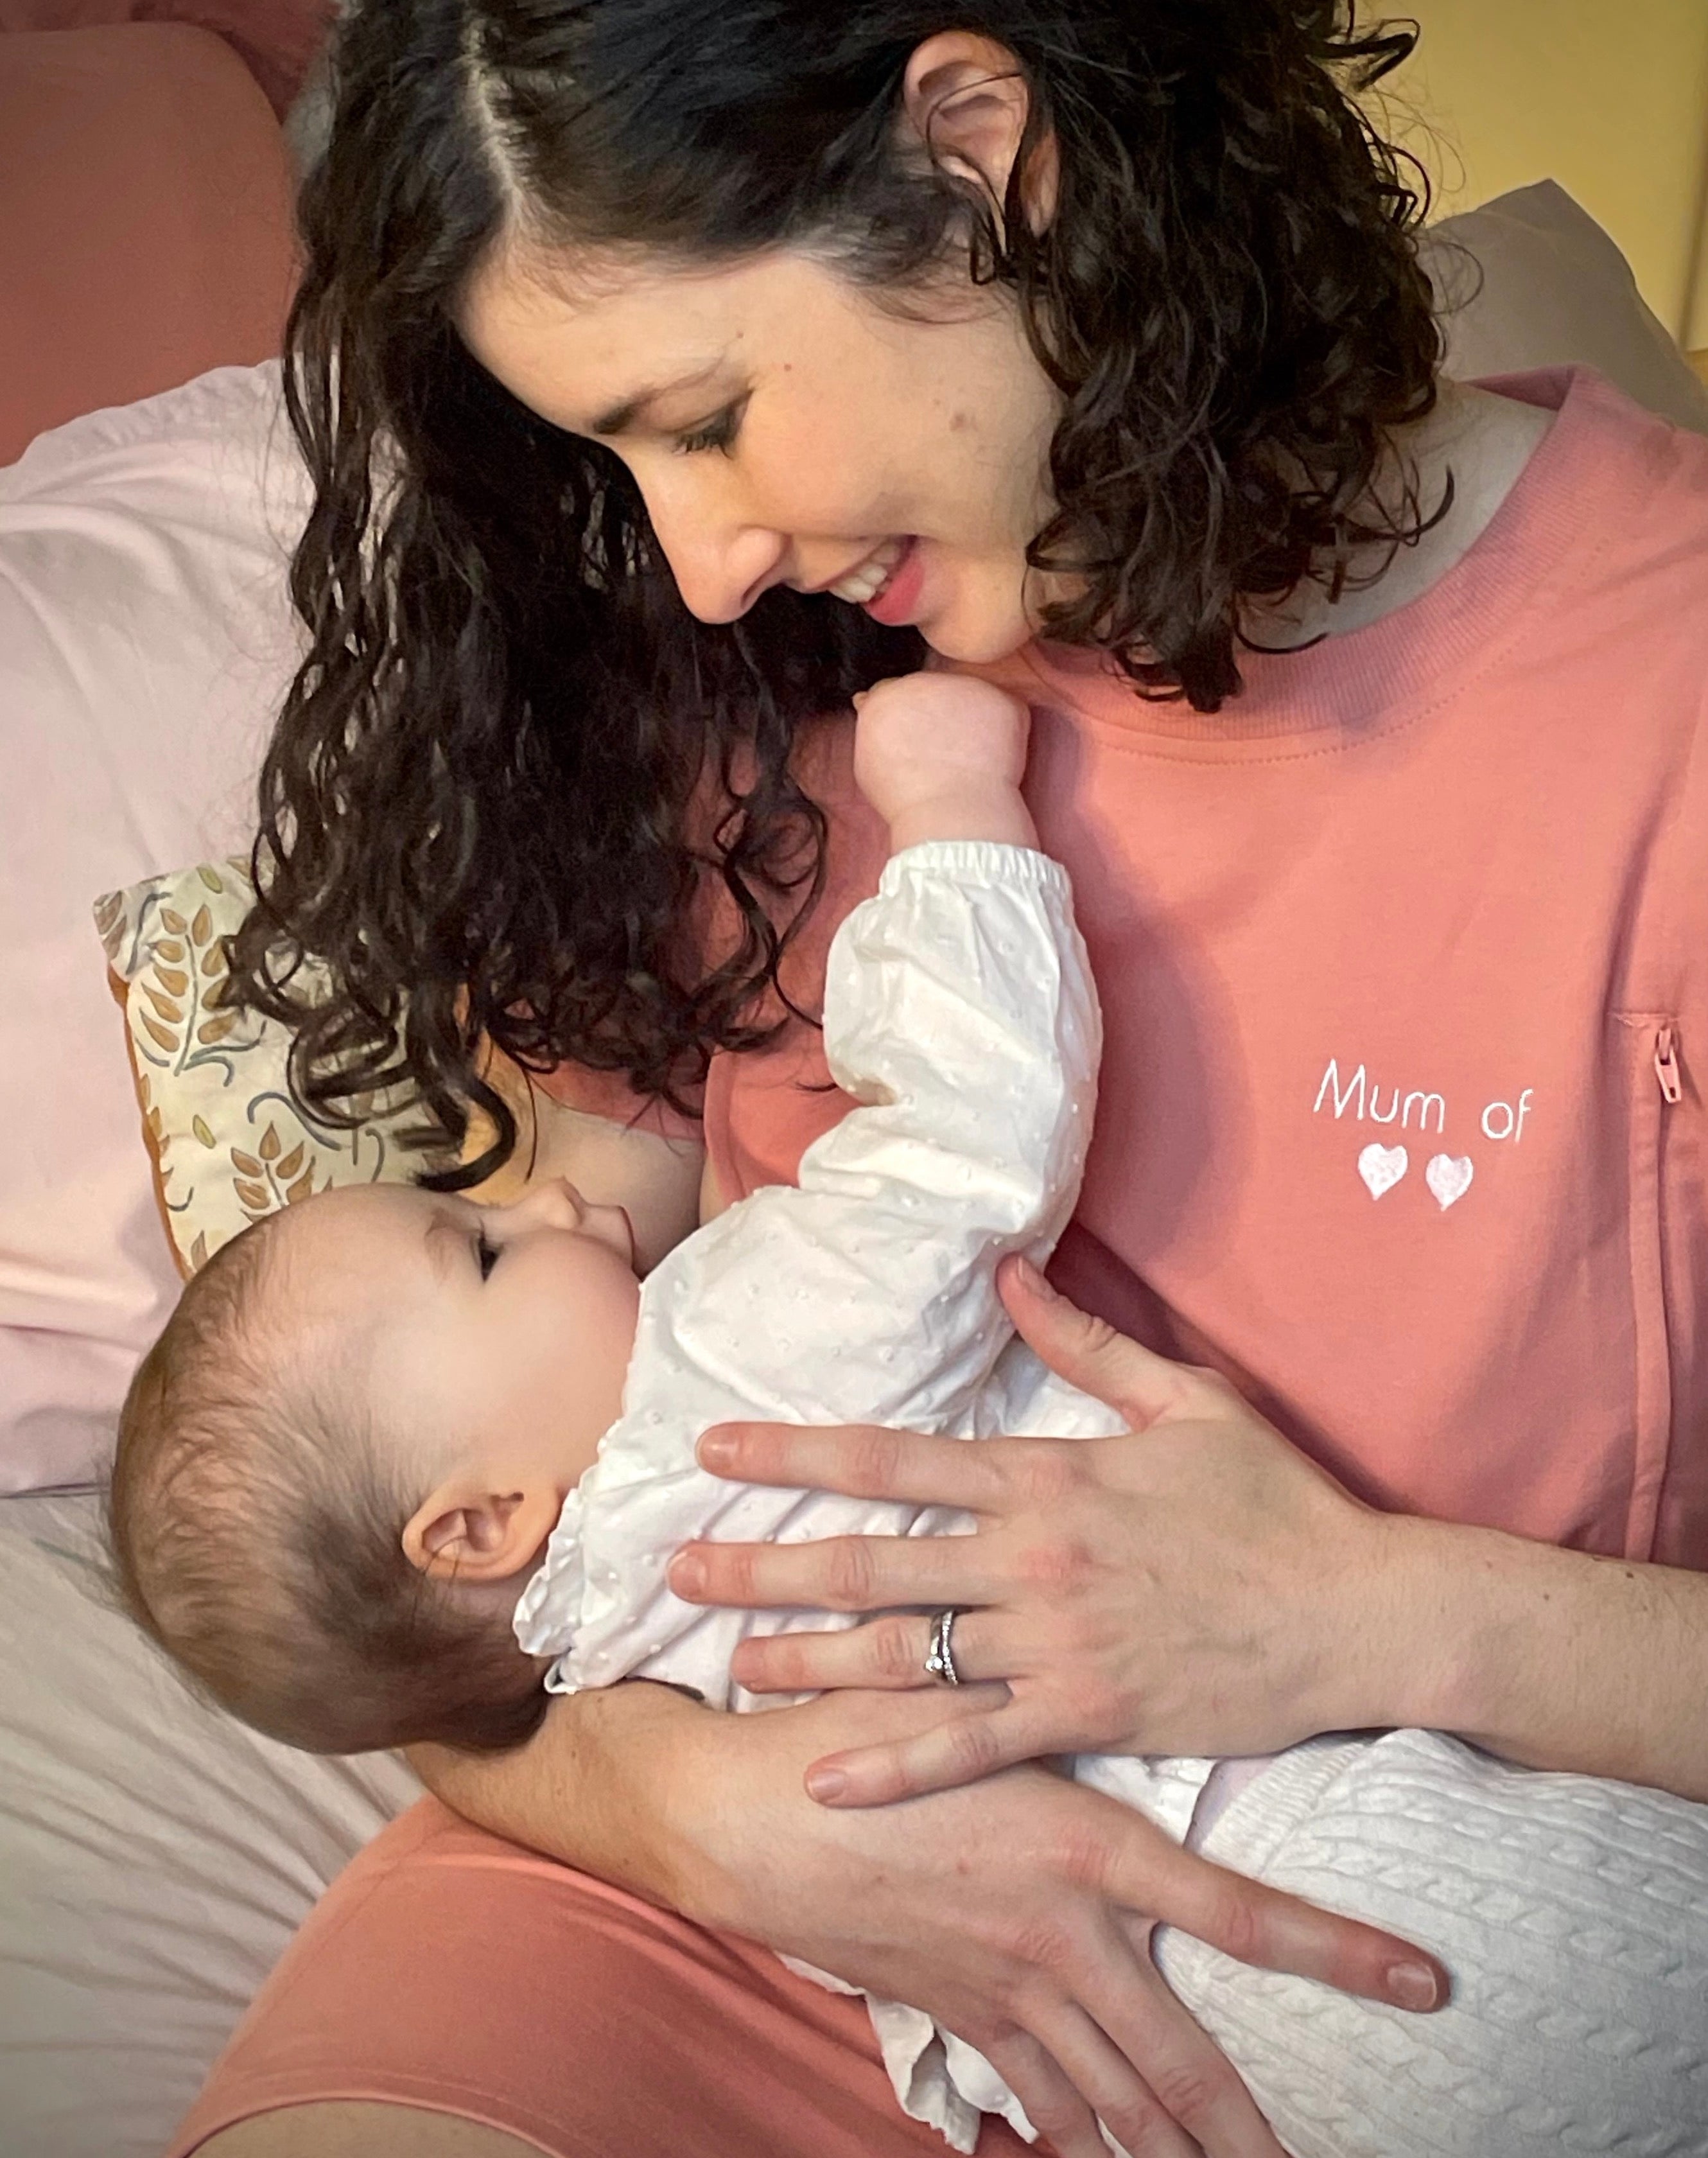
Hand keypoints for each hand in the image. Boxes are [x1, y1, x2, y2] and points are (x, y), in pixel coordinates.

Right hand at [666, 1685, 1444, 2157]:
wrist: (741, 1814)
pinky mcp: (953, 2010)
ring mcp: (1005, 1987)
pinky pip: (1027, 2089)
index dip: (1336, 1951)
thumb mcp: (972, 1695)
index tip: (1422, 1982)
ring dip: (1168, 2149)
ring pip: (1108, 2093)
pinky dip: (1067, 2129)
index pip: (1238, 1912)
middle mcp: (1061, 1934)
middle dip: (1246, 2127)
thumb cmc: (859, 1730)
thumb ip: (1057, 1689)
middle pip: (1178, 2054)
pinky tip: (1091, 2153)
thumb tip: (1142, 1655)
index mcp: (1086, 1846)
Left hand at [672, 1259, 1409, 1805]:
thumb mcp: (1186, 1400)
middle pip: (871, 1558)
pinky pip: (971, 1744)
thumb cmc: (1274, 1502)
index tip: (712, 1448)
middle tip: (676, 1571)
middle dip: (765, 1562)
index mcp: (1048, 1474)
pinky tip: (823, 1778)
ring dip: (805, 1656)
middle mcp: (1033, 1556)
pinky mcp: (1087, 1715)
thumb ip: (1086, 1343)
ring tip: (725, 1662)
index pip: (893, 1457)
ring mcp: (1055, 1641)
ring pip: (903, 1651)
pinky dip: (894, 1765)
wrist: (1359, 1612)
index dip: (794, 1449)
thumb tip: (1010, 1278)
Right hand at [852, 672, 1035, 849]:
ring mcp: (966, 687)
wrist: (951, 813)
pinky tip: (992, 759)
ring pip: (968, 697)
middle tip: (945, 756)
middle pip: (933, 691)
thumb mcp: (868, 763)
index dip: (909, 720)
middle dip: (939, 715)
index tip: (917, 745)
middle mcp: (924, 681)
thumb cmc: (906, 799)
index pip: (896, 692)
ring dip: (969, 720)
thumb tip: (866, 700)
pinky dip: (1003, 730)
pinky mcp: (1002, 700)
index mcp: (887, 695)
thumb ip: (871, 724)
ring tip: (967, 761)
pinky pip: (1004, 710)